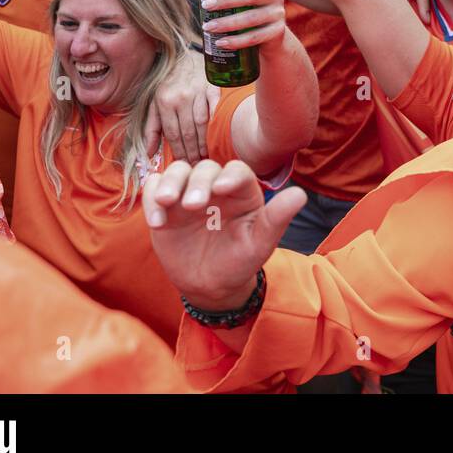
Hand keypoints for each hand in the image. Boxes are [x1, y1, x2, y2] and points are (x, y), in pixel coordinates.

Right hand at [144, 158, 306, 308]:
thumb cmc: (241, 260)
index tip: (222, 189)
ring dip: (170, 183)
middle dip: (197, 183)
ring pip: (176, 172)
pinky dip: (151, 201)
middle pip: (204, 168)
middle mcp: (214, 185)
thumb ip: (277, 218)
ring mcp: (187, 193)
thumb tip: (301, 195)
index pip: (238, 170)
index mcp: (242, 190)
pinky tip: (157, 221)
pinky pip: (153, 190)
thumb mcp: (260, 243)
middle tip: (193, 205)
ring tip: (167, 202)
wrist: (210, 284)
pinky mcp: (164, 205)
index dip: (230, 176)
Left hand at [146, 49, 220, 161]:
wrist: (184, 55)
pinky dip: (215, 122)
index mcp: (163, 102)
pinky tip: (217, 136)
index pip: (172, 134)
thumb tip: (148, 153)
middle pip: (187, 132)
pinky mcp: (212, 87)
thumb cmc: (168, 83)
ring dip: (204, 143)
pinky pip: (214, 108)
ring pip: (201, 124)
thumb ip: (151, 127)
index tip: (184, 166)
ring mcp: (197, 91)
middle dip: (192, 153)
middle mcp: (180, 97)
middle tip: (197, 167)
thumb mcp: (154, 102)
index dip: (179, 153)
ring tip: (206, 157)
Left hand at [196, 0, 288, 56]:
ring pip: (251, 18)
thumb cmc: (249, 13)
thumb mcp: (237, 0)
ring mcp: (278, 14)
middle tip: (206, 5)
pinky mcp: (277, 32)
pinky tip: (221, 42)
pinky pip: (254, 37)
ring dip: (227, 23)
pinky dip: (236, 41)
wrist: (268, 40)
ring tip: (208, 27)